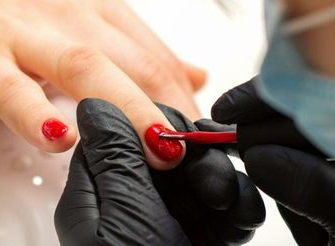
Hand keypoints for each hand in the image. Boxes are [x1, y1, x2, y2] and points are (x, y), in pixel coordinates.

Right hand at [0, 0, 203, 186]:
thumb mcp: (65, 38)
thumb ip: (129, 55)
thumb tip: (193, 75)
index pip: (150, 48)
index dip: (181, 96)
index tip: (203, 138)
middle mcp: (55, 3)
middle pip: (126, 57)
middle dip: (166, 107)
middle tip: (193, 152)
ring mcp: (12, 29)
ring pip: (82, 66)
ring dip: (125, 108)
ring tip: (156, 147)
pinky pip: (11, 89)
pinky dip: (36, 113)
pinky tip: (57, 138)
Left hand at [54, 98, 263, 244]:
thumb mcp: (122, 219)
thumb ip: (116, 157)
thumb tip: (96, 102)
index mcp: (96, 199)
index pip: (119, 135)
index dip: (152, 127)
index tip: (177, 137)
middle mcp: (131, 208)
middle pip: (166, 152)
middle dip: (195, 160)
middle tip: (205, 184)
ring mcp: (169, 223)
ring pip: (201, 174)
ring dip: (220, 184)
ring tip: (222, 207)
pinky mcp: (203, 238)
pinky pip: (226, 205)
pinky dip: (237, 210)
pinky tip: (237, 221)